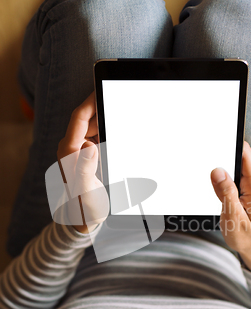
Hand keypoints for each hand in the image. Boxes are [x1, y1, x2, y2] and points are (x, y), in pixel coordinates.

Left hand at [57, 92, 108, 233]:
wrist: (84, 219)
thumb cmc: (84, 206)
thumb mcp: (86, 189)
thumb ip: (86, 168)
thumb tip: (89, 147)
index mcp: (69, 151)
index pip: (79, 117)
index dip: (91, 101)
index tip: (103, 89)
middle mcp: (71, 147)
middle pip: (87, 118)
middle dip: (102, 107)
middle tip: (121, 99)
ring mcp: (79, 150)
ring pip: (93, 126)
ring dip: (106, 118)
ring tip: (123, 113)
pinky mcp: (87, 155)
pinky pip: (97, 135)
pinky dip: (107, 130)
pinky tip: (119, 130)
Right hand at [211, 141, 250, 274]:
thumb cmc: (245, 235)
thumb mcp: (232, 217)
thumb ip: (225, 192)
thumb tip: (217, 170)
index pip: (243, 151)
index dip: (226, 147)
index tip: (212, 151)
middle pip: (237, 155)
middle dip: (222, 168)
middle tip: (219, 192)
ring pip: (234, 163)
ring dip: (224, 177)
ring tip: (225, 198)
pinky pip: (236, 170)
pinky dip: (227, 181)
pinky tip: (228, 196)